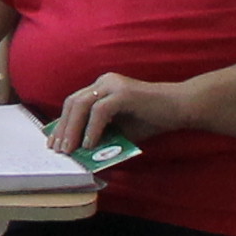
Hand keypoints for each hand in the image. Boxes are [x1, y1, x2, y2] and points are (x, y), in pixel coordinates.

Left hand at [48, 73, 194, 156]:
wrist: (181, 108)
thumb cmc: (153, 119)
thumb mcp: (121, 130)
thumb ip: (103, 136)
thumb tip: (83, 153)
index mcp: (102, 87)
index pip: (74, 104)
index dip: (62, 123)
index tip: (54, 142)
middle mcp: (104, 82)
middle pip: (72, 103)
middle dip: (63, 128)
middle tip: (58, 149)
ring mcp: (113, 85)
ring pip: (81, 105)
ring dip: (72, 129)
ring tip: (69, 149)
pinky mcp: (123, 93)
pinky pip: (100, 111)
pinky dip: (92, 128)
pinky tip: (89, 144)